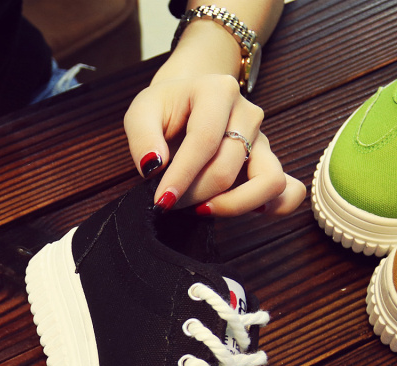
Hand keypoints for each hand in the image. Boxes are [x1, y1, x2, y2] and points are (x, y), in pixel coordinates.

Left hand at [124, 74, 305, 215]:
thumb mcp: (140, 113)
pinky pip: (290, 191)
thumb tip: (154, 166)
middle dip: (195, 195)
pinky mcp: (269, 162)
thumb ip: (142, 138)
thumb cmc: (164, 110)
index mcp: (218, 91)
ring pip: (269, 182)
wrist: (186, 104)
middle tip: (170, 202)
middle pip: (228, 169)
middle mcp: (248, 113)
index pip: (204, 141)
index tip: (161, 200)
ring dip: (232, 205)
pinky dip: (271, 207)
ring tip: (202, 208)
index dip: (181, 177)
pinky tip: (239, 210)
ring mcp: (263, 139)